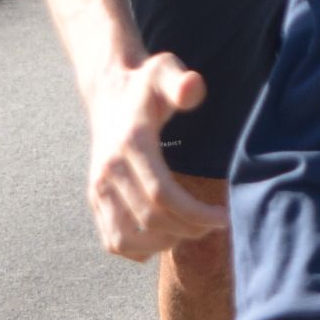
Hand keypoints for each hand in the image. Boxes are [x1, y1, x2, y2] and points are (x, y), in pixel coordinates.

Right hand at [82, 52, 230, 260]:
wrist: (110, 91)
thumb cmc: (147, 84)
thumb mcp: (165, 70)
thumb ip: (181, 80)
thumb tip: (193, 88)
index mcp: (130, 145)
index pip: (162, 195)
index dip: (195, 213)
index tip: (223, 217)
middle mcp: (108, 171)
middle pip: (150, 221)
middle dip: (189, 229)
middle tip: (215, 224)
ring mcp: (98, 188)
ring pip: (128, 239)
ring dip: (165, 242)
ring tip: (191, 229)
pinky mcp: (95, 199)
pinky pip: (113, 241)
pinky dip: (140, 249)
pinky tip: (165, 235)